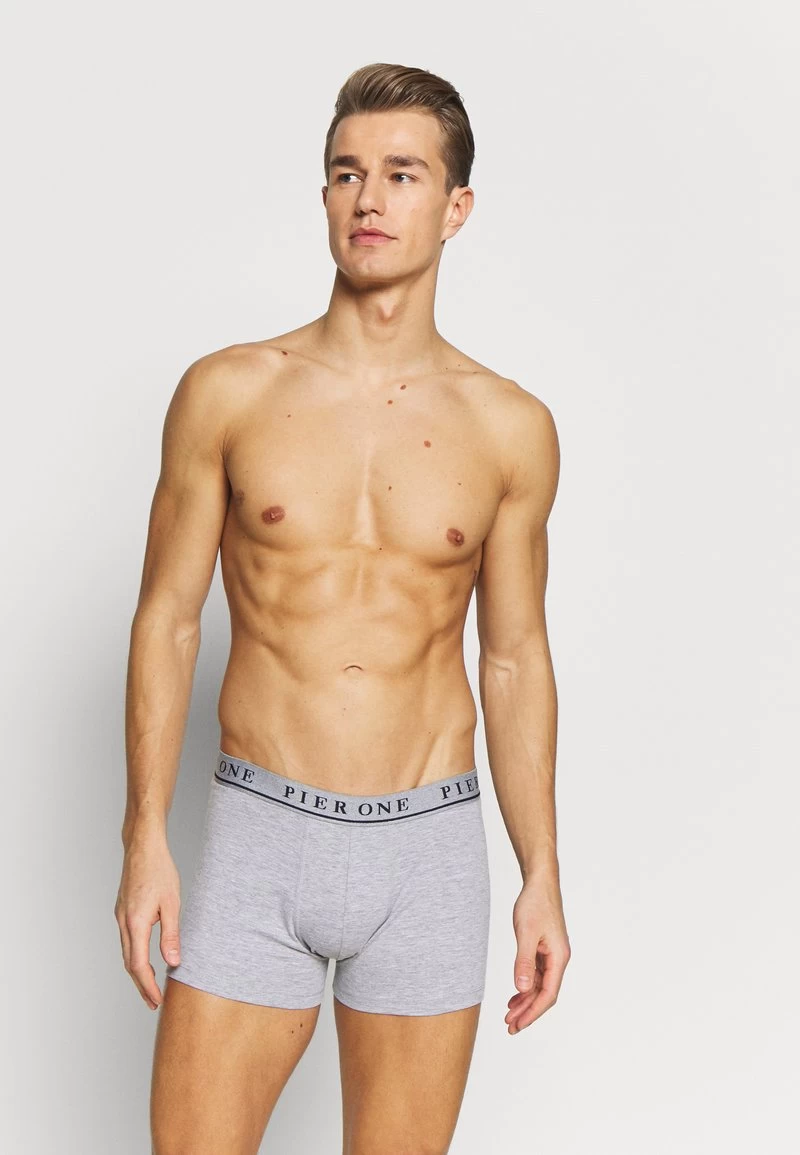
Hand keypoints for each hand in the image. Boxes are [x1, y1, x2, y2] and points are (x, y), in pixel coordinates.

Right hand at [114, 833, 180, 1009]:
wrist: (143, 846)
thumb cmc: (159, 870)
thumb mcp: (172, 903)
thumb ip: (171, 934)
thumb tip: (173, 962)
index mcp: (135, 923)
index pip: (139, 966)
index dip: (148, 987)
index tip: (157, 1002)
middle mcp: (123, 922)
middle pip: (130, 964)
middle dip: (142, 986)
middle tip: (154, 1003)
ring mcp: (121, 916)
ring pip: (127, 953)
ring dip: (138, 973)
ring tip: (151, 987)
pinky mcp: (123, 911)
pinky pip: (127, 941)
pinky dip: (135, 956)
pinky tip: (146, 959)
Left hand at [505, 874, 569, 1034]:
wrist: (539, 882)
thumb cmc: (535, 903)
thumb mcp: (526, 932)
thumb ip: (524, 961)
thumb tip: (522, 989)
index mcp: (559, 957)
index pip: (549, 994)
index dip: (533, 1012)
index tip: (518, 1024)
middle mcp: (558, 959)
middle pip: (544, 994)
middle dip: (528, 1012)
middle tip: (510, 1027)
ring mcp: (551, 954)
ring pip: (539, 986)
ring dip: (525, 1001)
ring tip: (509, 1015)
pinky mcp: (543, 949)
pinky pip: (535, 975)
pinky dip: (525, 987)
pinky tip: (514, 996)